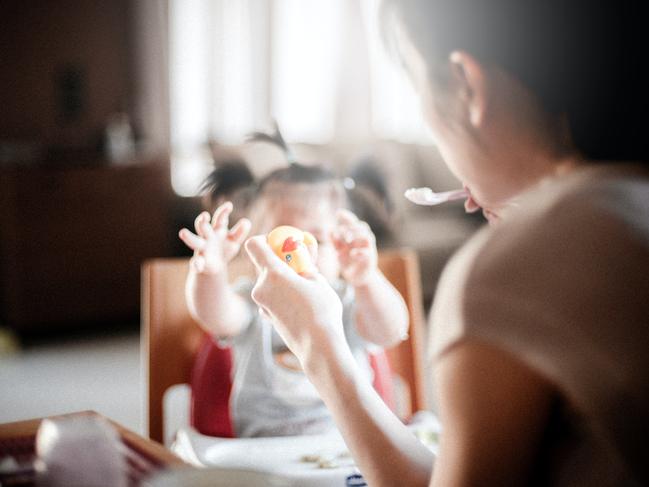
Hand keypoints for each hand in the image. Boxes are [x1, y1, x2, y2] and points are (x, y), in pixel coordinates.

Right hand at [178, 202, 250, 274]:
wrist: (215, 267)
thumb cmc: (224, 249)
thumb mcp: (234, 240)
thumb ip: (240, 232)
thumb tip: (246, 222)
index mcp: (217, 230)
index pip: (219, 219)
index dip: (223, 212)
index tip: (229, 205)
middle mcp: (207, 237)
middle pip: (203, 227)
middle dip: (202, 221)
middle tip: (204, 216)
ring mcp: (202, 249)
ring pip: (194, 241)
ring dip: (189, 237)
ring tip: (183, 232)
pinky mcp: (200, 263)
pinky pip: (196, 263)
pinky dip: (196, 264)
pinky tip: (197, 265)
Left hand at [245, 236, 346, 369]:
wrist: (318, 347)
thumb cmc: (322, 311)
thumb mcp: (318, 281)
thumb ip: (305, 267)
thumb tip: (302, 261)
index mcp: (273, 273)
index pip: (254, 245)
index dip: (265, 240)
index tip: (281, 244)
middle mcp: (261, 287)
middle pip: (263, 264)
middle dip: (280, 261)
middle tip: (300, 265)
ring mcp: (261, 303)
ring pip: (268, 281)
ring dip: (282, 279)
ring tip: (305, 287)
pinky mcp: (266, 316)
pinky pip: (271, 296)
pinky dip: (281, 294)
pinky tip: (300, 303)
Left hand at [331, 209, 377, 286]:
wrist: (358, 277)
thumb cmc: (348, 262)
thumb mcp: (339, 250)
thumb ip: (335, 241)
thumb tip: (330, 230)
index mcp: (356, 237)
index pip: (354, 223)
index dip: (348, 217)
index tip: (338, 213)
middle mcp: (364, 241)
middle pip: (363, 227)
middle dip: (351, 227)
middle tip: (341, 232)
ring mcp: (369, 250)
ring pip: (368, 237)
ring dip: (357, 236)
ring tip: (347, 240)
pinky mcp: (370, 261)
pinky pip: (368, 253)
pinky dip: (360, 252)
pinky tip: (352, 254)